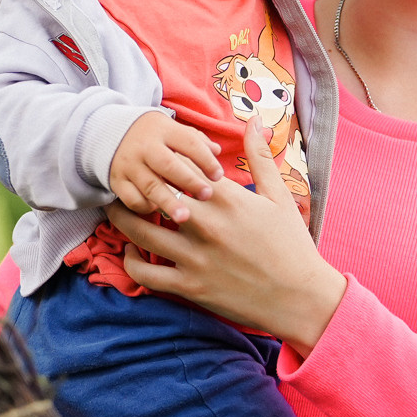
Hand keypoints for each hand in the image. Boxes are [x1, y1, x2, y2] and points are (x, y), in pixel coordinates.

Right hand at [108, 110, 223, 224]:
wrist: (109, 133)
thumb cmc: (154, 136)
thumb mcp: (172, 129)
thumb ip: (196, 140)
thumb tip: (217, 152)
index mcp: (163, 130)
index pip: (188, 142)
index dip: (205, 159)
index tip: (218, 176)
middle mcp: (144, 146)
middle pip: (168, 165)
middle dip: (188, 181)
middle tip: (207, 195)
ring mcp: (128, 164)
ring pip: (150, 185)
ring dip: (168, 201)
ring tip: (185, 217)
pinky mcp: (116, 181)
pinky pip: (131, 198)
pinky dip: (144, 206)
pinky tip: (158, 211)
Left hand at [109, 120, 348, 356]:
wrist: (301, 296)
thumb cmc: (291, 244)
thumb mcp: (280, 196)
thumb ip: (260, 157)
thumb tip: (254, 120)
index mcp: (227, 199)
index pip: (181, 167)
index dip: (164, 161)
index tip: (154, 159)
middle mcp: (206, 226)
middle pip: (153, 195)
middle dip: (137, 185)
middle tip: (125, 179)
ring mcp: (195, 258)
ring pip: (140, 234)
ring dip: (122, 219)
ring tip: (116, 210)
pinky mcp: (190, 287)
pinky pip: (145, 275)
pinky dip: (131, 262)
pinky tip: (131, 250)